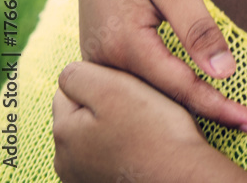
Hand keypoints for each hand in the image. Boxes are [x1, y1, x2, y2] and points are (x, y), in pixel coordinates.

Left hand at [52, 62, 214, 182]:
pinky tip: (143, 147)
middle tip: (139, 103)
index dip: (101, 77)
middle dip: (104, 103)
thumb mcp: (114, 89)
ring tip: (144, 126)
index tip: (128, 84)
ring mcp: (83, 178)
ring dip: (112, 127)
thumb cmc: (154, 131)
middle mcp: (65, 160)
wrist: (183, 176)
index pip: (70, 87)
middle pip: (81, 112)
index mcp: (64, 131)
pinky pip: (107, 156)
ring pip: (94, 135)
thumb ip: (81, 75)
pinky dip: (121, 148)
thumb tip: (69, 74)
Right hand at [76, 0, 246, 131]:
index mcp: (123, 47)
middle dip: (203, 114)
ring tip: (225, 117)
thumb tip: (225, 72)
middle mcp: (103, 62)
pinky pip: (135, 82)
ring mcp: (97, 61)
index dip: (216, 107)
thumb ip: (198, 30)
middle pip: (160, 100)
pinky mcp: (100, 54)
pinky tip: (189, 96)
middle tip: (246, 124)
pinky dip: (163, 91)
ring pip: (146, 95)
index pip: (179, 88)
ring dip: (182, 107)